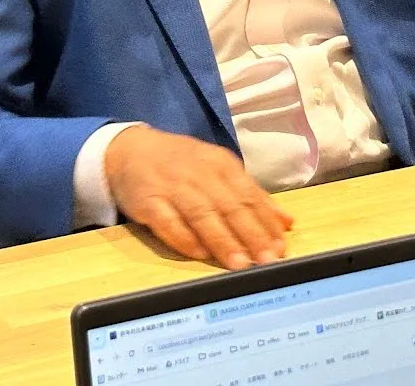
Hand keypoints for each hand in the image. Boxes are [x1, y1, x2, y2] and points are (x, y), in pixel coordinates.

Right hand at [105, 126, 293, 268]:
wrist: (129, 150)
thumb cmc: (181, 164)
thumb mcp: (218, 170)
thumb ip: (251, 195)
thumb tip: (285, 222)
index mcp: (220, 164)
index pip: (249, 195)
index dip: (266, 222)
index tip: (281, 246)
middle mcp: (199, 174)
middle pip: (229, 206)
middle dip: (251, 235)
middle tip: (268, 260)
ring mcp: (172, 187)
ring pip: (202, 215)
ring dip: (222, 240)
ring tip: (240, 264)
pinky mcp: (148, 201)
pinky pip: (168, 222)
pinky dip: (184, 238)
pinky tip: (200, 254)